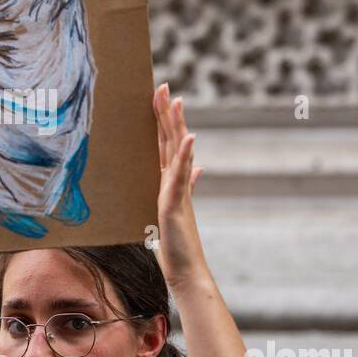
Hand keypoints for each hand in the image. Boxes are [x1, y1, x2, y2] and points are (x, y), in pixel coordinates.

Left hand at [151, 83, 209, 291]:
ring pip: (177, 153)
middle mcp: (176, 182)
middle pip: (172, 140)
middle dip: (167, 113)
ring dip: (177, 126)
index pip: (167, 143)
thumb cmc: (177, 242)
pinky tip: (188, 138)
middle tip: (163, 86)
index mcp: (172, 181)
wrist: (185, 271)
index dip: (165, 119)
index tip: (160, 95)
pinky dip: (186, 156)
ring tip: (176, 101)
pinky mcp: (174, 204)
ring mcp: (177, 191)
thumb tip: (197, 168)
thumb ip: (184, 186)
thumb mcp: (173, 209)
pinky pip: (181, 177)